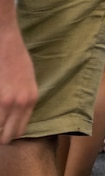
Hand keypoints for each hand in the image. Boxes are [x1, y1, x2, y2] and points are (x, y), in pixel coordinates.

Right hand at [0, 23, 37, 143]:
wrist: (5, 40)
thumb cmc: (16, 58)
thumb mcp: (27, 82)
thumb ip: (24, 100)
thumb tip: (14, 116)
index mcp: (31, 100)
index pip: (20, 130)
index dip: (9, 134)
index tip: (2, 133)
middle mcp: (20, 103)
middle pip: (7, 135)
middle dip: (0, 136)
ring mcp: (5, 100)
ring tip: (0, 117)